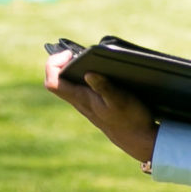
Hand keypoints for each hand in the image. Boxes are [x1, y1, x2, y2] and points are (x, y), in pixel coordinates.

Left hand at [44, 49, 157, 166]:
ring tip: (84, 57)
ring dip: (72, 69)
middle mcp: (79, 102)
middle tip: (73, 52)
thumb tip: (88, 74)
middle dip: (61, 63)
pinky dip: (84, 76)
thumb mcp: (120, 99)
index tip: (68, 53)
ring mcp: (86, 104)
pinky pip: (80, 88)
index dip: (53, 64)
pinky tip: (98, 70)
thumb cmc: (130, 119)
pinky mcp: (95, 105)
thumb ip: (104, 87)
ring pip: (68, 85)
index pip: (53, 82)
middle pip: (57, 81)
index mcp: (81, 99)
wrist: (138, 140)